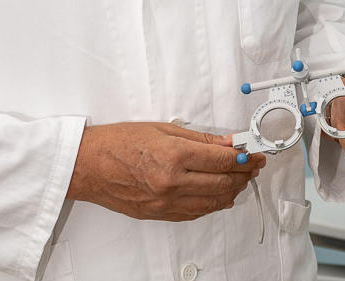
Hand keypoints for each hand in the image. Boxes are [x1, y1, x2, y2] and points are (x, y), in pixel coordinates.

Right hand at [66, 121, 264, 220]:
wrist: (89, 165)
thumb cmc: (119, 142)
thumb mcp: (161, 129)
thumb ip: (198, 139)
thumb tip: (226, 144)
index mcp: (174, 155)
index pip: (222, 160)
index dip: (245, 157)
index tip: (255, 152)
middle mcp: (173, 182)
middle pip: (223, 182)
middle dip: (244, 173)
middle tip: (253, 164)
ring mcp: (167, 202)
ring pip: (214, 201)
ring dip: (233, 190)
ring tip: (242, 179)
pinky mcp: (161, 215)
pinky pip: (197, 213)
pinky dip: (214, 204)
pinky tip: (221, 195)